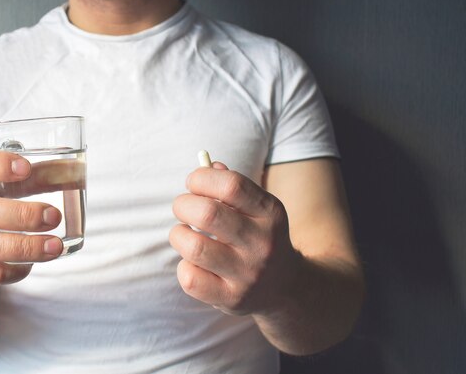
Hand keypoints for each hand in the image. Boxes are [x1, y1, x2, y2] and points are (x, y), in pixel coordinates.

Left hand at [170, 162, 301, 315]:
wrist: (286, 287)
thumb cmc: (258, 236)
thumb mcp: (257, 208)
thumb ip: (232, 186)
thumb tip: (206, 166)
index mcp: (270, 213)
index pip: (231, 185)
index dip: (202, 178)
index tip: (193, 182)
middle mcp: (262, 243)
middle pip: (208, 214)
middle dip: (183, 205)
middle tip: (182, 208)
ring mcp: (248, 274)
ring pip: (194, 247)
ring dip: (179, 235)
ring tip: (183, 234)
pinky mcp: (231, 299)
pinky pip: (191, 279)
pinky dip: (184, 266)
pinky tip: (193, 262)